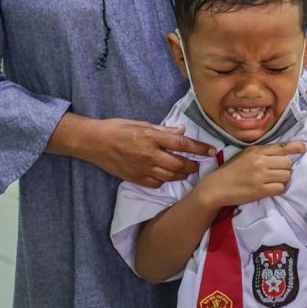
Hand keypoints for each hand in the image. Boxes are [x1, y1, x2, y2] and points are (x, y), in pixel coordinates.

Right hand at [86, 118, 214, 187]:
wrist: (94, 142)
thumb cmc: (118, 129)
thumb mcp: (142, 124)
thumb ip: (164, 130)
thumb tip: (182, 130)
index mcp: (152, 137)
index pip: (183, 144)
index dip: (200, 148)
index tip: (212, 151)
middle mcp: (150, 155)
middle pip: (180, 164)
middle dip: (193, 165)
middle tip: (198, 164)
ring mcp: (143, 169)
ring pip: (171, 176)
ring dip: (182, 174)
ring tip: (186, 170)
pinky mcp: (136, 179)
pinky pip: (157, 183)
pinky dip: (165, 180)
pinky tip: (167, 175)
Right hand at [196, 142, 306, 208]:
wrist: (216, 186)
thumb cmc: (232, 170)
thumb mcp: (246, 154)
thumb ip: (264, 152)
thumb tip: (285, 152)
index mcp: (257, 150)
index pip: (282, 147)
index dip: (296, 147)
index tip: (304, 148)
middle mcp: (260, 161)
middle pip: (288, 163)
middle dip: (286, 168)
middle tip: (278, 172)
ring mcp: (260, 176)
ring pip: (286, 176)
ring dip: (283, 180)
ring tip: (273, 181)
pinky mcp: (259, 190)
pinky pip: (280, 188)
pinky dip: (278, 189)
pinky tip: (270, 189)